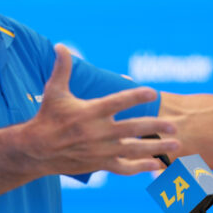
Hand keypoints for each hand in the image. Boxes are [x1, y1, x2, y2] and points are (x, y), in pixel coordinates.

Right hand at [22, 45, 179, 175]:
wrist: (37, 150)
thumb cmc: (48, 117)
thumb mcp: (54, 91)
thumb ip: (62, 68)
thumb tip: (61, 44)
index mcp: (90, 112)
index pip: (118, 102)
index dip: (136, 96)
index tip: (153, 93)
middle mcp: (98, 132)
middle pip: (133, 128)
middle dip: (156, 125)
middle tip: (174, 123)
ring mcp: (100, 150)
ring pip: (134, 149)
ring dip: (157, 147)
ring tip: (176, 143)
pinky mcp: (99, 164)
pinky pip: (124, 167)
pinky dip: (142, 166)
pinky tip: (158, 164)